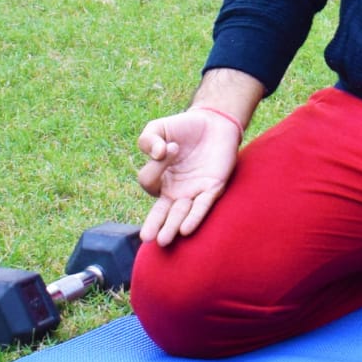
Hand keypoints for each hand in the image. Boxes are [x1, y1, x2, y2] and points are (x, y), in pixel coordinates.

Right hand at [136, 109, 240, 246]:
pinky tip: (186, 229)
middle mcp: (175, 190)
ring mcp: (194, 191)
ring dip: (173, 226)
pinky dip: (194, 217)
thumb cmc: (182, 128)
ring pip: (181, 214)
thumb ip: (148, 139)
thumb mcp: (157, 128)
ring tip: (164, 240)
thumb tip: (157, 153)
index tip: (169, 147)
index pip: (149, 181)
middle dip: (155, 225)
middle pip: (162, 212)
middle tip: (147, 238)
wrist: (214, 121)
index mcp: (160, 178)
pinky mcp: (213, 188)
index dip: (156, 166)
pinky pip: (202, 206)